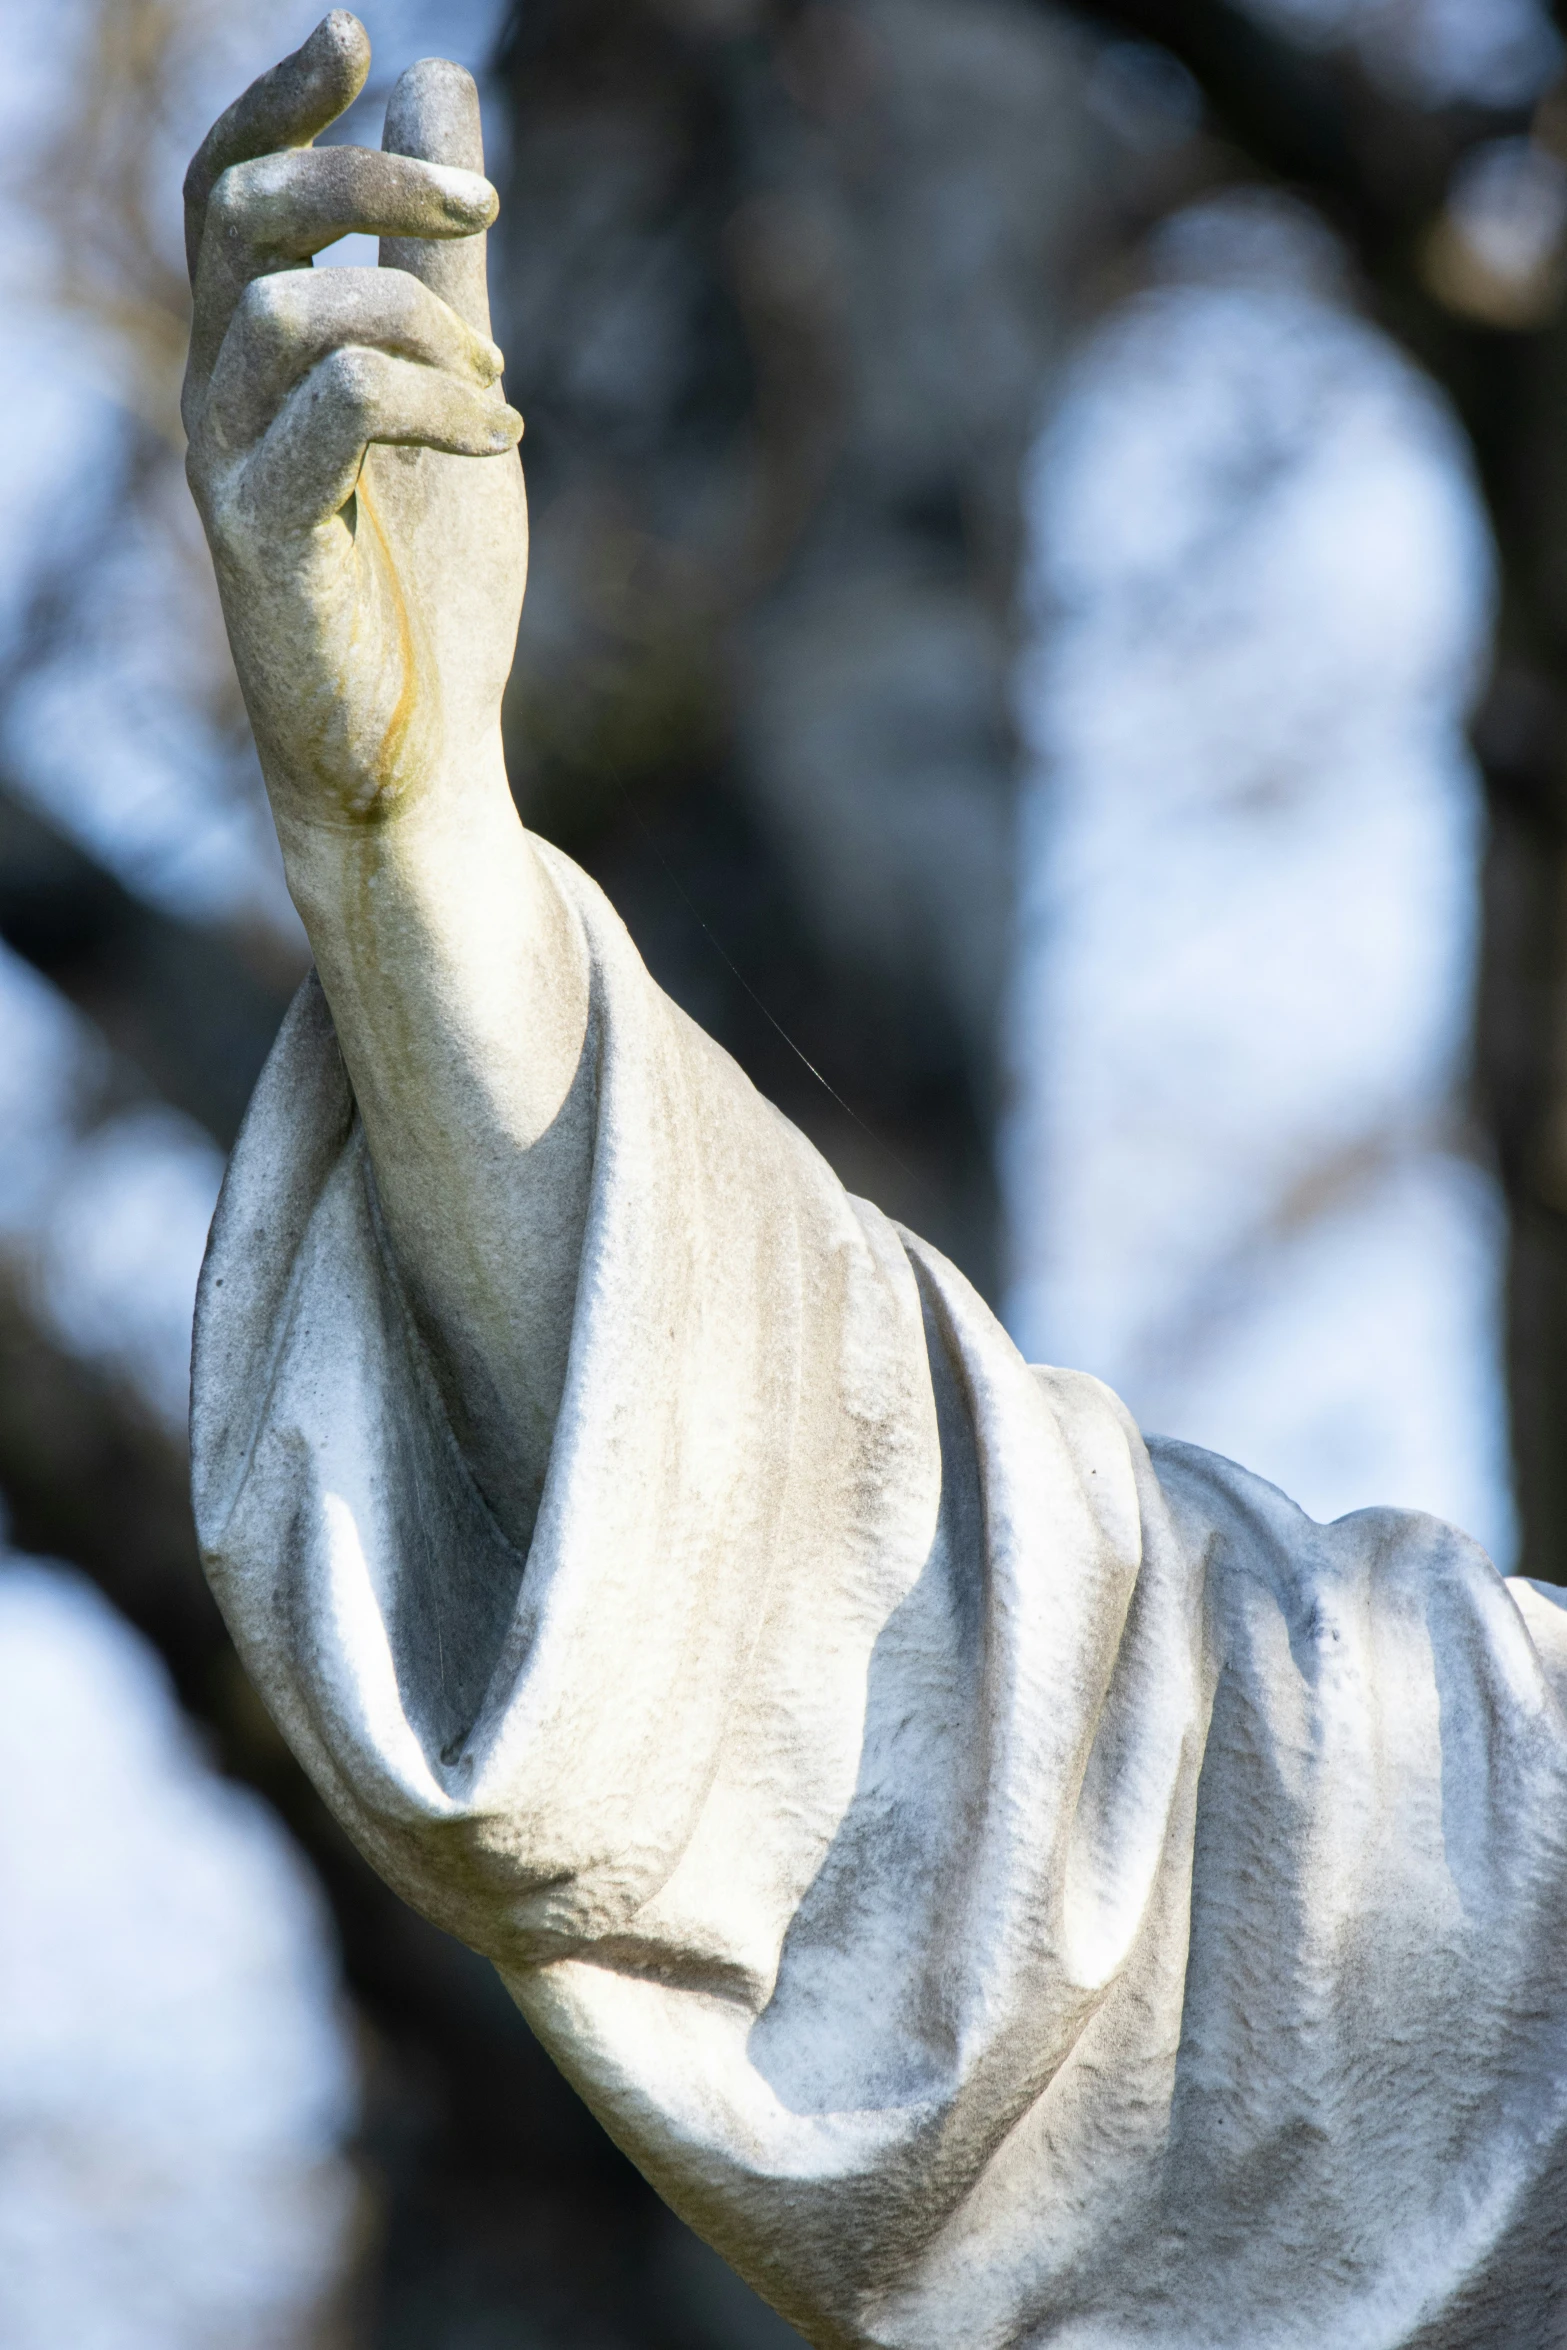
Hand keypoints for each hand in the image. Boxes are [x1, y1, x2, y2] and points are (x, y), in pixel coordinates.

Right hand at [182, 12, 525, 831]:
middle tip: (486, 207)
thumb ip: (443, 258)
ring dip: (426, 326)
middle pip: (241, 216)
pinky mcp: (263, 542)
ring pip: (295, 308)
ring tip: (501, 395)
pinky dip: (437, 400)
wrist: (418, 759)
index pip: (226, 193)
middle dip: (365, 180)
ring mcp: (228, 470)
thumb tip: (445, 91)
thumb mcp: (449, 391)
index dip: (277, 104)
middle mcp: (215, 400)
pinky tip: (501, 439)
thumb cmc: (428, 591)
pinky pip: (340, 405)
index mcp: (249, 360)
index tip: (358, 36)